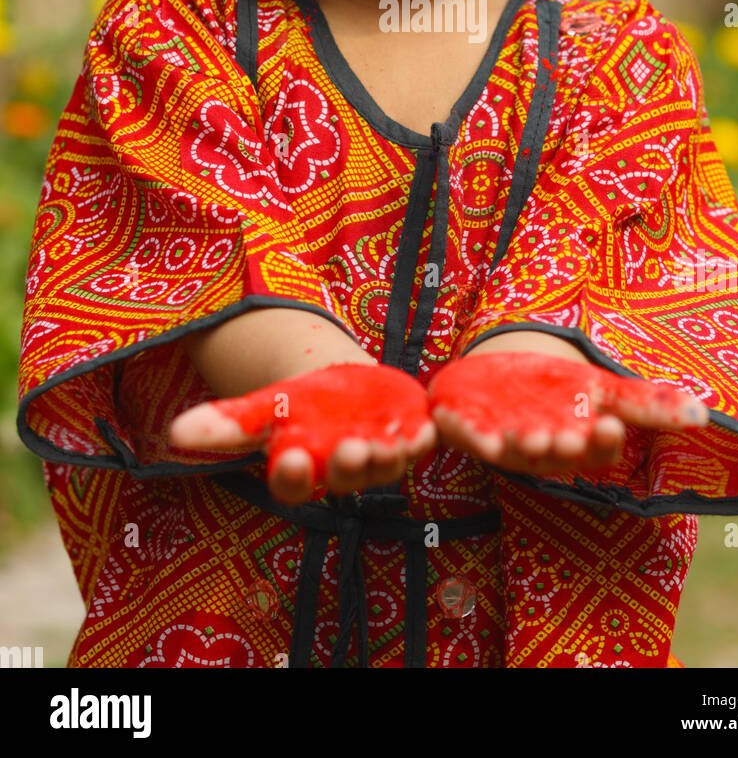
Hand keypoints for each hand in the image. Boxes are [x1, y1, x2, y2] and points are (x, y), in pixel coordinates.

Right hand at [169, 362, 435, 503]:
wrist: (346, 390)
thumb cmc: (300, 407)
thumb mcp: (264, 409)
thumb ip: (227, 423)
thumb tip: (174, 434)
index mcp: (304, 468)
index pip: (294, 484)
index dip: (293, 476)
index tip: (289, 460)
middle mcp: (343, 471)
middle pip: (346, 477)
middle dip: (348, 467)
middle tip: (349, 453)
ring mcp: (381, 456)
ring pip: (386, 466)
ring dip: (388, 458)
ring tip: (388, 443)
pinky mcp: (411, 437)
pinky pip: (421, 443)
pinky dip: (423, 438)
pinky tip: (425, 428)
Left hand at [428, 350, 708, 479]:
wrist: (506, 369)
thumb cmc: (559, 388)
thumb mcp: (602, 389)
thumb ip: (646, 404)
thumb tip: (703, 413)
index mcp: (578, 446)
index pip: (596, 453)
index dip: (602, 442)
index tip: (609, 425)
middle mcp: (542, 453)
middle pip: (552, 458)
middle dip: (557, 449)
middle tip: (562, 438)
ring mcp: (502, 443)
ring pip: (509, 453)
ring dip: (514, 446)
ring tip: (520, 435)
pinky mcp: (467, 429)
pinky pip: (461, 435)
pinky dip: (457, 430)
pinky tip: (449, 417)